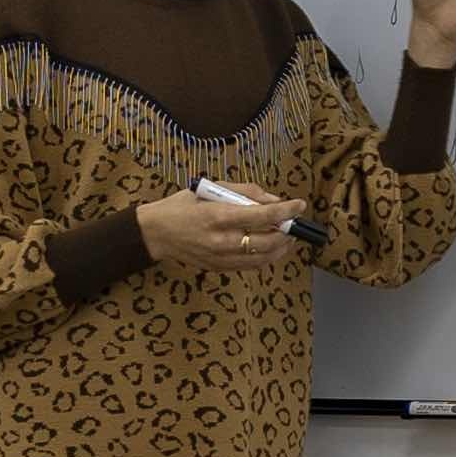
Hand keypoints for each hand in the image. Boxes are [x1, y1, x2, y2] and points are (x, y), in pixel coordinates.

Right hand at [135, 186, 305, 276]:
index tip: (299, 205)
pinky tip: (270, 247)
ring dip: (281, 247)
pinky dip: (266, 257)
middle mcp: (222, 240)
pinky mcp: (219, 268)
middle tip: (294, 221)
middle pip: (268, 240)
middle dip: (287, 231)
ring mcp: (221, 258)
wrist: (156, 233)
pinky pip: (251, 266)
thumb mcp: (211, 188)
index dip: (286, 210)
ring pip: (263, 257)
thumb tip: (274, 200)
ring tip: (286, 235)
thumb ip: (244, 192)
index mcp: (219, 216)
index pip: (262, 215)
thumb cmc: (183, 205)